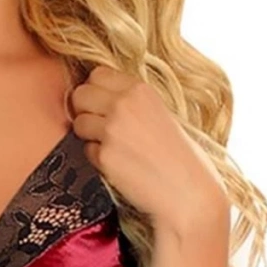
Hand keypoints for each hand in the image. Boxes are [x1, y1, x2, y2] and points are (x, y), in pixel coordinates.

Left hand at [69, 64, 227, 233]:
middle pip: (80, 94)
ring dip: (89, 135)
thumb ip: (131, 100)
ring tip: (114, 146)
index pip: (97, 74)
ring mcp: (112, 130)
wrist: (188, 192)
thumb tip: (98, 94)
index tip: (104, 104)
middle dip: (84, 109)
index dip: (97, 90)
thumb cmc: (180, 155)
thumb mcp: (160, 112)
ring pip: (78, 123)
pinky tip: (120, 165)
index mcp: (140, 89)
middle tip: (100, 126)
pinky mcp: (105, 156)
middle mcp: (124, 104)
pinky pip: (87, 150)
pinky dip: (98, 158)